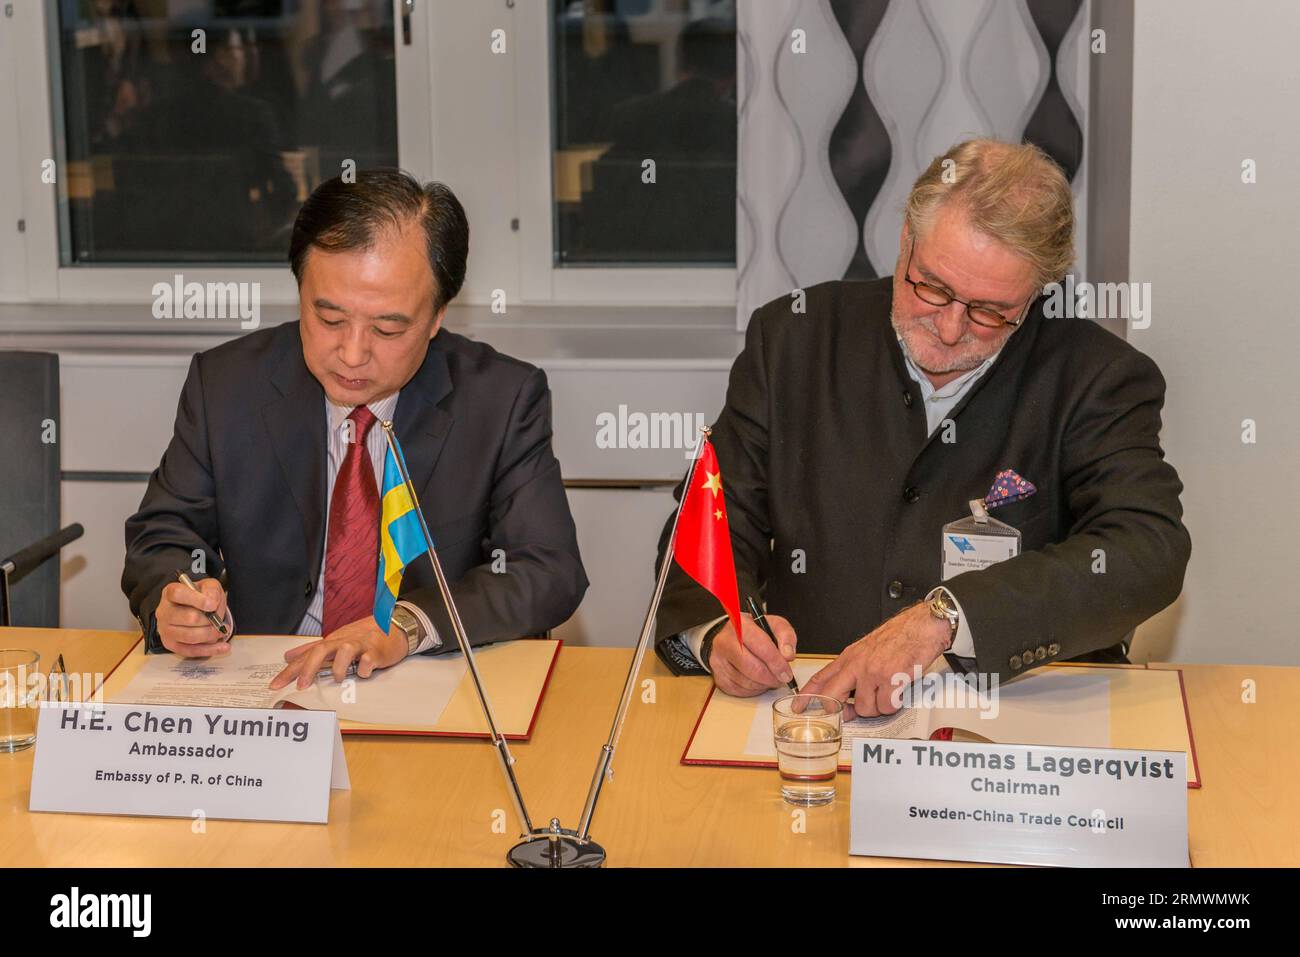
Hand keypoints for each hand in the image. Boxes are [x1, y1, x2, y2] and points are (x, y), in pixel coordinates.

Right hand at [156, 578, 230, 658]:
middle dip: (210, 620)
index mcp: (170, 593)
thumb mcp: (208, 586)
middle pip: (189, 618)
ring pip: (190, 636)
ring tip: (222, 630)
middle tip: (219, 620)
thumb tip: (212, 602)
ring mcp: (165, 629)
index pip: (178, 594)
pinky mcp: (171, 644)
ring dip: (211, 634)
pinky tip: (222, 646)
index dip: (197, 599)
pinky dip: (209, 650)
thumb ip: (211, 590)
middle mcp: (164, 611)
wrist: (193, 609)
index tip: (212, 605)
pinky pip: (190, 651)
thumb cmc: (199, 597)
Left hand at [269, 616, 407, 690]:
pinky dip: (365, 668)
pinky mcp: (377, 651)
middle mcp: (343, 641)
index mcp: (332, 641)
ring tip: (339, 678)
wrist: (394, 627)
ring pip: (346, 650)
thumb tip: (287, 656)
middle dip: (309, 668)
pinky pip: (369, 659)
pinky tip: (364, 672)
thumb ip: (311, 650)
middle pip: (322, 650)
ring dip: (339, 667)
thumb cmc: (363, 638)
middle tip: (302, 686)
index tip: (275, 685)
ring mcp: (361, 645)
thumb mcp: (335, 642)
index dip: (290, 670)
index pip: (306, 655)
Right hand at [708, 614, 797, 696]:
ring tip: (770, 677)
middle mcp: (724, 641)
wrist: (732, 638)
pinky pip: (740, 690)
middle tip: (781, 679)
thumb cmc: (756, 632)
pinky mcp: (717, 677)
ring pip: (746, 682)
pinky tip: (758, 681)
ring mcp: (718, 660)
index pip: (760, 646)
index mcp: (740, 624)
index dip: (776, 662)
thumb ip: (786, 636)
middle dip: (771, 677)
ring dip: (764, 684)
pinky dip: (754, 690)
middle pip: (752, 667)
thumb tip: (787, 655)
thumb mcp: (774, 625)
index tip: (786, 672)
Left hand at [800, 603, 949, 717]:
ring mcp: (872, 672)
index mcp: (849, 657)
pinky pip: (886, 707)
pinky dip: (894, 703)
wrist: (922, 626)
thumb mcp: (867, 649)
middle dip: (840, 711)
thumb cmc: (899, 636)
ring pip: (865, 709)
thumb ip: (854, 671)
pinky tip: (898, 690)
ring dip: (878, 707)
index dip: (807, 695)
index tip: (798, 706)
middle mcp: (857, 664)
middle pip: (834, 697)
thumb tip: (847, 700)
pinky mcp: (891, 679)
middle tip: (850, 713)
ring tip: (888, 691)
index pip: (821, 677)